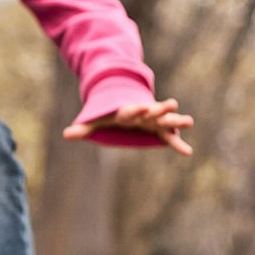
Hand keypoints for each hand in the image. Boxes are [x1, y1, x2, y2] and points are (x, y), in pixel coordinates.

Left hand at [63, 98, 194, 155]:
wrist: (125, 102)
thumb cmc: (110, 115)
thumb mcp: (96, 121)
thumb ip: (84, 128)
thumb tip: (66, 134)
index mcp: (126, 111)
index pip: (130, 109)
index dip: (135, 109)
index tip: (142, 106)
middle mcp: (142, 113)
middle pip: (152, 110)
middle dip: (160, 109)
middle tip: (172, 103)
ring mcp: (152, 119)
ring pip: (165, 120)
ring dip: (175, 121)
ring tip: (189, 121)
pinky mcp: (157, 127)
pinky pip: (169, 137)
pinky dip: (177, 144)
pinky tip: (187, 152)